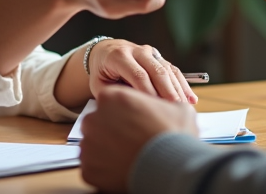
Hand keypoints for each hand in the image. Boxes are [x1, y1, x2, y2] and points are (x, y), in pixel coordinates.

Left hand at [79, 86, 197, 193]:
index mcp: (113, 97)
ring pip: (94, 145)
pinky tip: (122, 168)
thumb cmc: (174, 135)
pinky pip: (93, 167)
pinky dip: (105, 169)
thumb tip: (171, 105)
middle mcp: (95, 118)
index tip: (132, 119)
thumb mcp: (176, 108)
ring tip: (128, 155)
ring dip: (107, 149)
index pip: (110, 99)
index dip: (123, 110)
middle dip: (112, 129)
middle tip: (130, 138)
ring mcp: (89, 145)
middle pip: (98, 121)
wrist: (172, 167)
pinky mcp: (89, 169)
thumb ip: (164, 102)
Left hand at [87, 39, 197, 103]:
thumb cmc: (101, 73)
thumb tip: (131, 109)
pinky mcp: (159, 57)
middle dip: (167, 91)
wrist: (106, 51)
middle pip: (157, 71)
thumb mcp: (99, 84)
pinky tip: (191, 100)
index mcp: (119, 56)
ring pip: (167, 70)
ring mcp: (150, 52)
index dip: (148, 92)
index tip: (155, 109)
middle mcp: (137, 50)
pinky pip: (173, 70)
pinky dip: (183, 85)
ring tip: (184, 109)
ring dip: (178, 89)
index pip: (138, 74)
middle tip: (174, 110)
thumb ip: (113, 95)